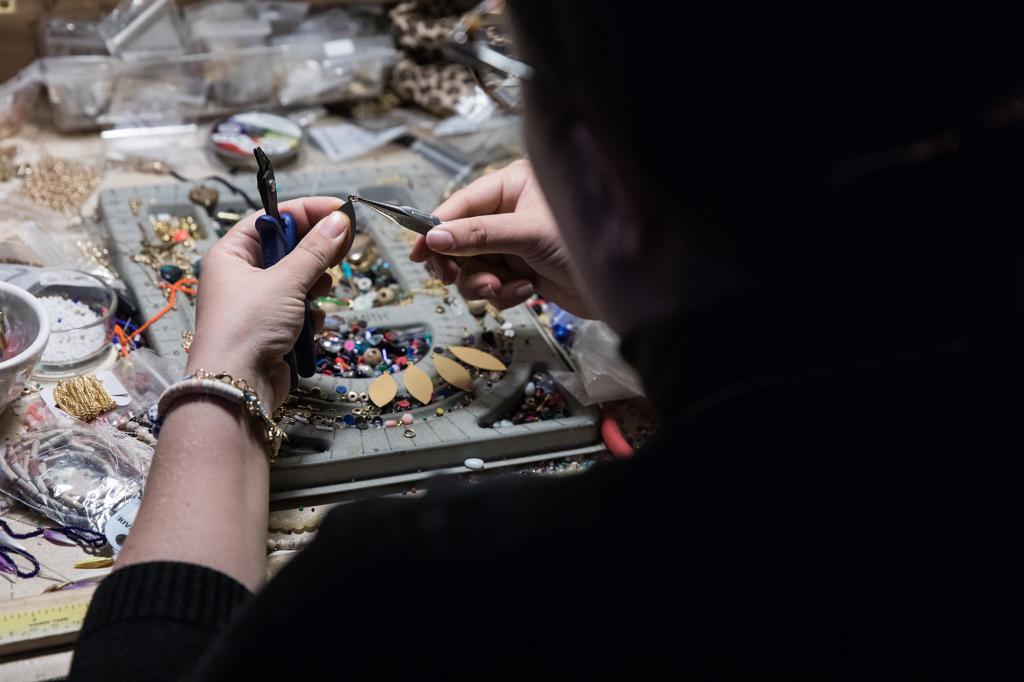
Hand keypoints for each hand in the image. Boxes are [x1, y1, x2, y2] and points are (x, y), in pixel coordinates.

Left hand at [186, 197, 350, 409]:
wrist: (237, 386)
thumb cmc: (249, 326)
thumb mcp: (285, 281)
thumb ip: (315, 250)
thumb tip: (339, 221)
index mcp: (232, 254)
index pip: (272, 218)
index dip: (307, 211)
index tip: (341, 210)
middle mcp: (242, 275)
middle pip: (288, 248)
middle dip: (314, 253)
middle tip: (340, 251)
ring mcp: (259, 304)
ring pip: (300, 280)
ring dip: (314, 287)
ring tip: (318, 293)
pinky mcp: (274, 329)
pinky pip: (301, 309)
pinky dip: (310, 314)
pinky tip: (309, 325)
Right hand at [410, 160, 594, 316]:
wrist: (625, 286)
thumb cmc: (585, 242)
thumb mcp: (527, 234)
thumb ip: (478, 236)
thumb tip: (434, 238)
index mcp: (514, 186)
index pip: (462, 203)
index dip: (436, 227)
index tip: (418, 251)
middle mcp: (513, 212)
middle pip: (462, 238)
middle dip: (460, 262)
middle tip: (451, 277)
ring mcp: (518, 244)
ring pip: (475, 267)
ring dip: (483, 282)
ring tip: (502, 288)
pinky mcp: (525, 272)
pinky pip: (495, 285)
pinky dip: (505, 293)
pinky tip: (526, 292)